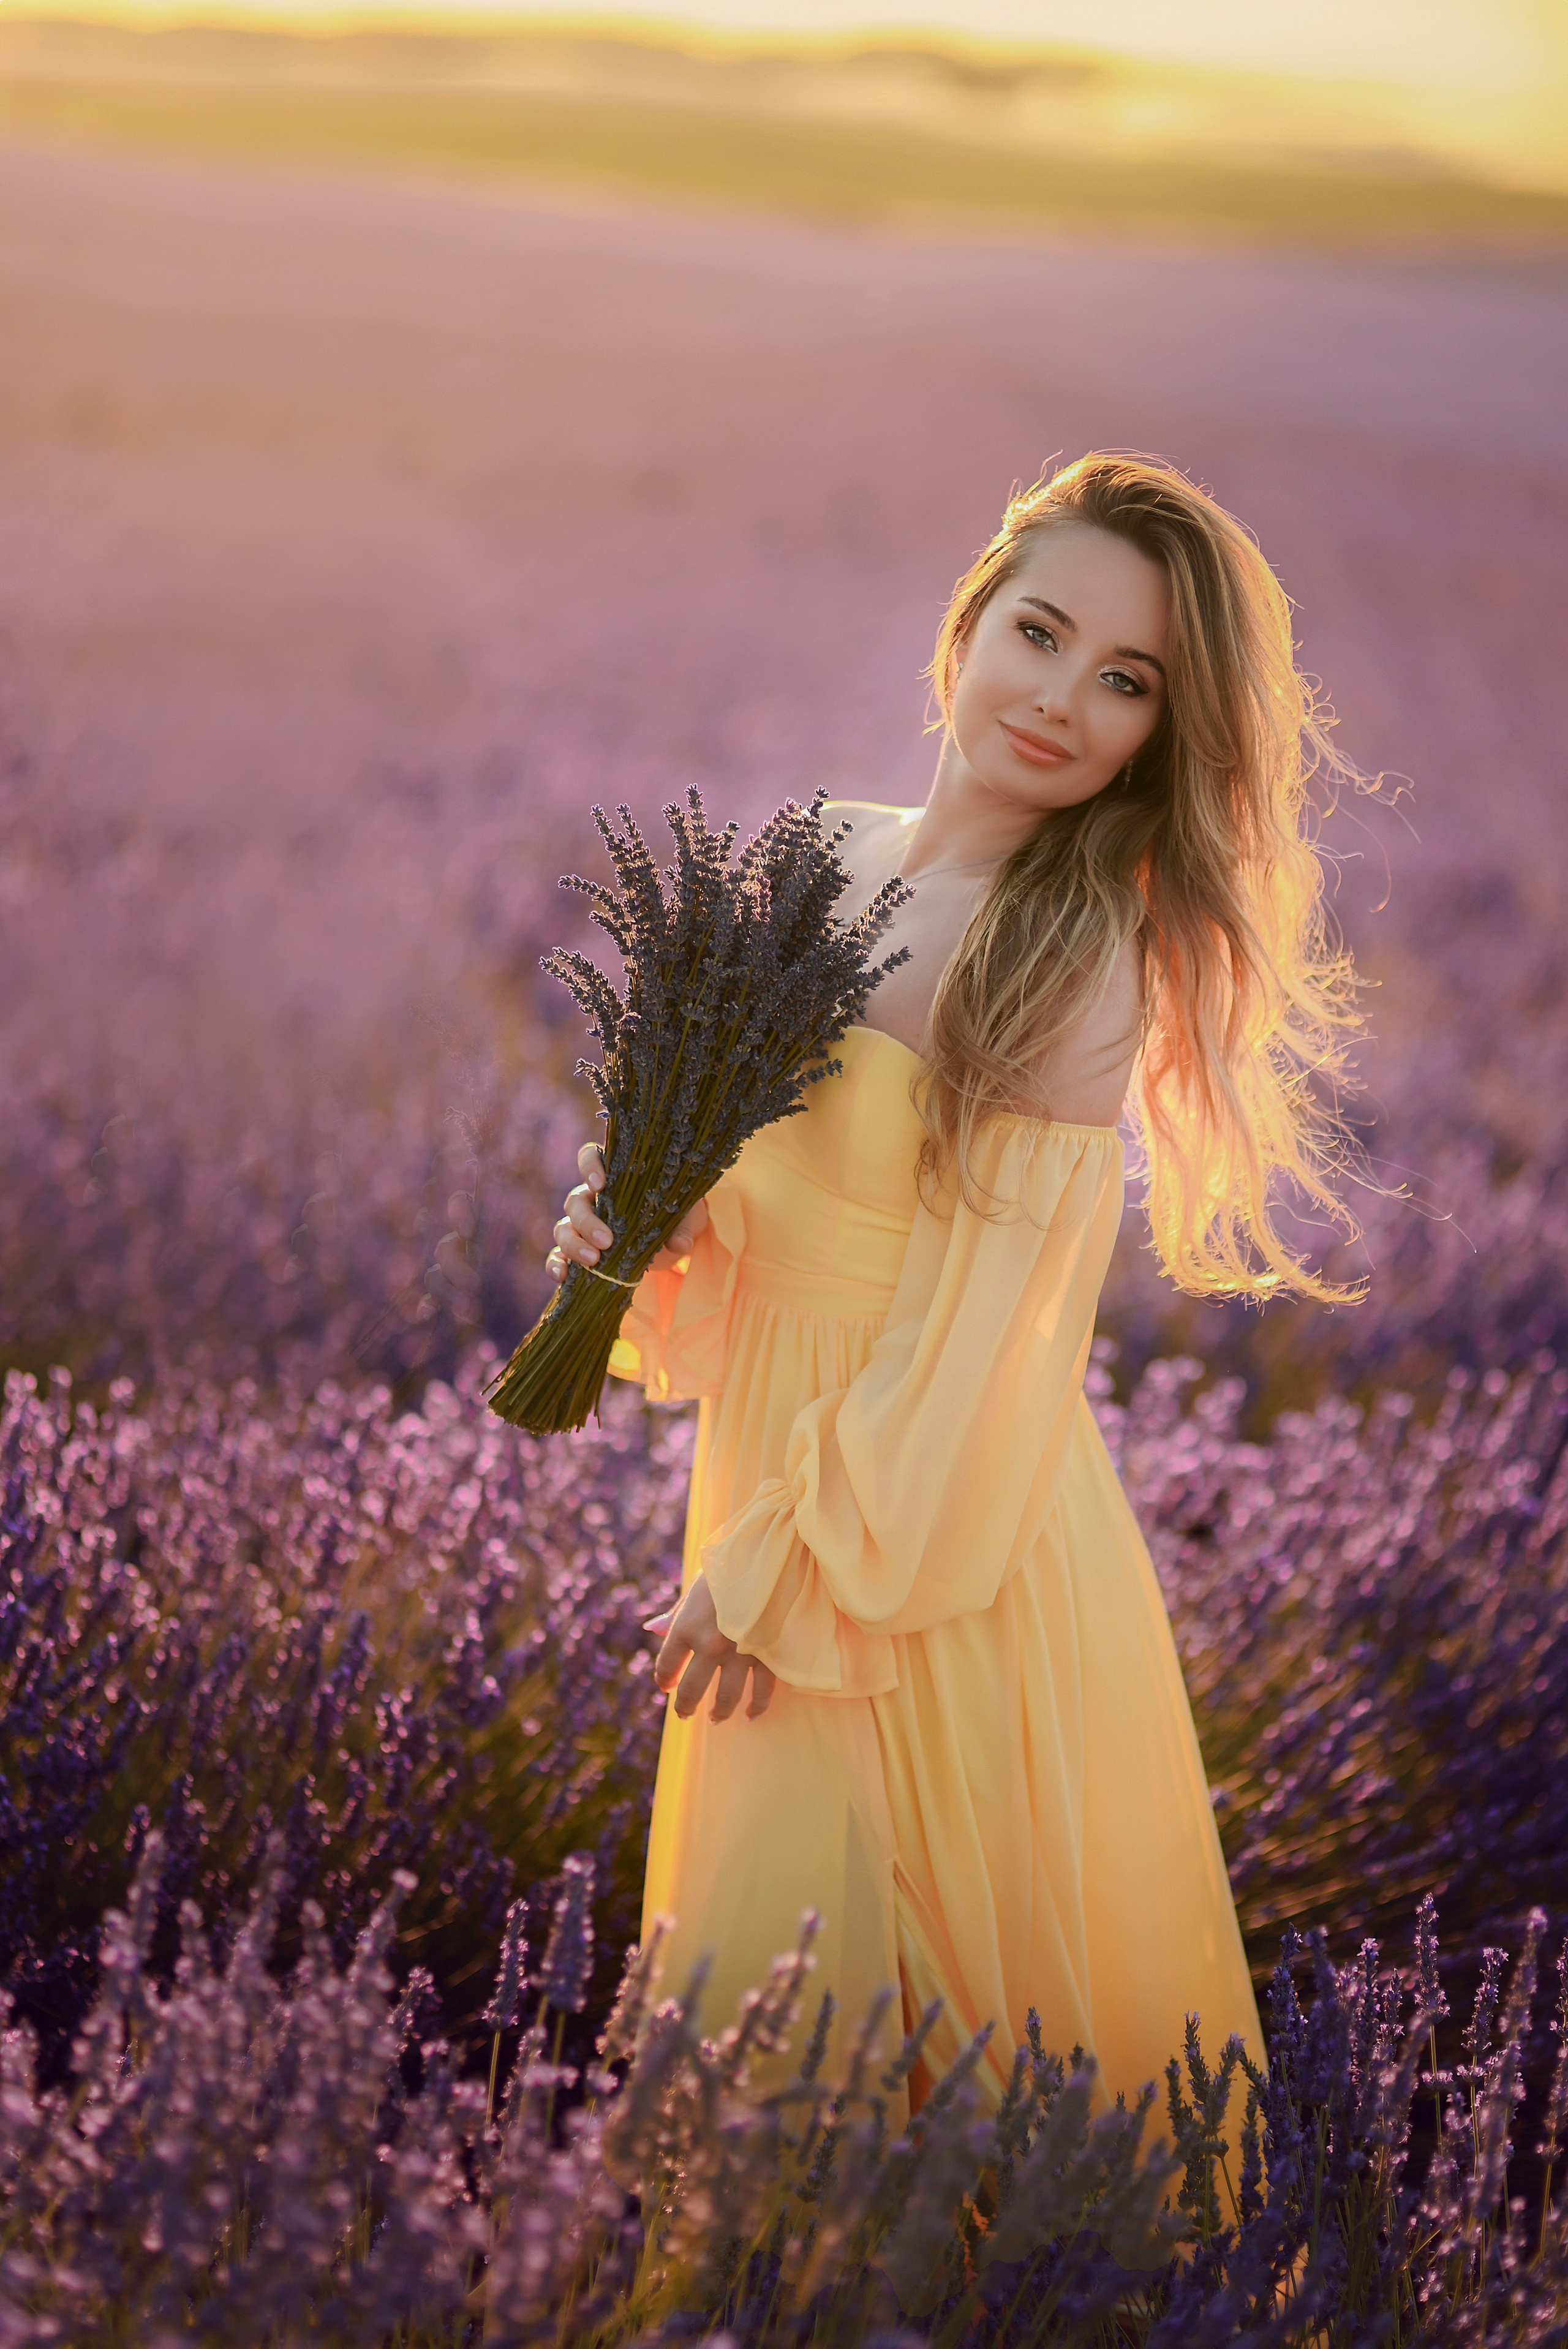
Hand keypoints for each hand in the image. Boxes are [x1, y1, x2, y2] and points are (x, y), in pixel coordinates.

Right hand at [547, 1145, 709, 1286]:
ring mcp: (583, 1225)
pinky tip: (563, 1276)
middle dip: (587, 1222)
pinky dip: (557, 1265)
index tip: (600, 1184)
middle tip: (607, 1241)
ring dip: (574, 1244)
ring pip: (564, 1228)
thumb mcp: (687, 1217)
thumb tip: (679, 1244)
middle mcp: (593, 1198)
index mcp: (616, 1177)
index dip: (589, 1167)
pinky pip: (559, 1255)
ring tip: (594, 1261)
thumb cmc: (678, 1215)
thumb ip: (683, 1226)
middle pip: (575, 1202)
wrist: (674, 1240)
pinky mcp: (582, 1251)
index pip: (590, 1157)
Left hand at [645, 1572, 776, 1721]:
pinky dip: (756, 1707)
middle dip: (685, 1706)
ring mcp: (740, 1654)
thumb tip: (653, 1629)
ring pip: (726, 1698)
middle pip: (691, 1690)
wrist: (773, 1556)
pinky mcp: (768, 1656)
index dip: (664, 1679)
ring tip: (715, 1718)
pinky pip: (761, 1693)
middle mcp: (710, 1645)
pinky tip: (751, 1713)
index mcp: (687, 1625)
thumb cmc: (731, 1567)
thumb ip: (677, 1613)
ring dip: (719, 1712)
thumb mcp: (697, 1586)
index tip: (666, 1686)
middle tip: (684, 1713)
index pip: (667, 1665)